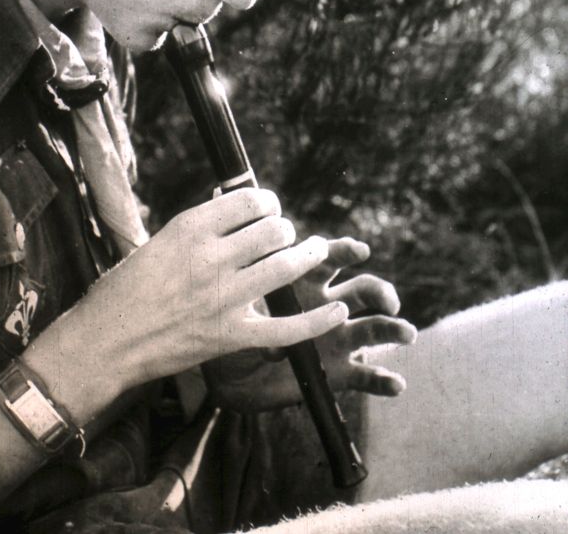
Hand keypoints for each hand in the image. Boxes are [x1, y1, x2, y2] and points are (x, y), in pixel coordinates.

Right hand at [59, 188, 348, 403]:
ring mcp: (223, 299)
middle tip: (285, 235)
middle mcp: (210, 259)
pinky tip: (339, 310)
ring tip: (315, 250)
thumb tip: (234, 208)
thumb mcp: (157, 243)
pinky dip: (319, 321)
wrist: (104, 342)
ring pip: (285, 267)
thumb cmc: (124, 290)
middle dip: (285, 229)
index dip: (267, 201)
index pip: (249, 200)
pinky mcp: (230, 336)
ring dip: (308, 256)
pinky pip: (287, 328)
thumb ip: (198, 229)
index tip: (269, 207)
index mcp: (189, 229)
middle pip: (273, 231)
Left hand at [203, 236, 415, 410]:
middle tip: (387, 300)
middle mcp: (329, 304)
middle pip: (363, 289)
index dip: (347, 252)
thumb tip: (243, 249)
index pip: (331, 258)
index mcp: (306, 280)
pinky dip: (383, 380)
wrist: (229, 373)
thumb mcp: (234, 298)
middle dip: (379, 291)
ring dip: (393, 328)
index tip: (359, 250)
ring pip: (373, 328)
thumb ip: (245, 279)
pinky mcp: (339, 372)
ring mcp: (337, 337)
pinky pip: (366, 376)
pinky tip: (396, 385)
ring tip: (406, 333)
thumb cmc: (231, 325)